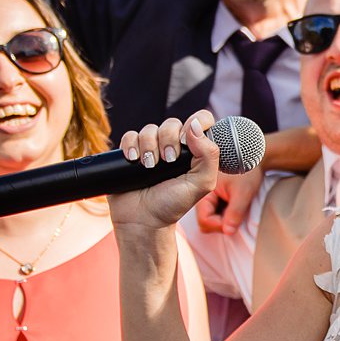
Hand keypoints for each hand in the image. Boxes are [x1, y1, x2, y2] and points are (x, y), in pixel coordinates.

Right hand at [108, 113, 222, 231]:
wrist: (143, 220)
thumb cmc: (174, 204)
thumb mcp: (202, 184)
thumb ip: (208, 156)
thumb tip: (195, 126)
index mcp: (194, 151)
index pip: (201, 120)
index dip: (195, 124)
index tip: (186, 142)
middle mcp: (173, 146)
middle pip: (172, 122)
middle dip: (169, 140)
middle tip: (168, 161)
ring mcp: (152, 148)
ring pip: (150, 128)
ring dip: (149, 146)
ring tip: (150, 166)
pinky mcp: (132, 152)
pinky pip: (130, 135)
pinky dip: (131, 145)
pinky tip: (134, 161)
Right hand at [196, 164, 266, 235]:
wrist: (252, 158)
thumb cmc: (248, 171)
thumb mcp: (243, 192)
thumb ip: (235, 212)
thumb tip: (227, 232)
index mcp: (203, 191)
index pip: (204, 221)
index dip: (218, 225)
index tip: (233, 219)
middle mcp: (201, 195)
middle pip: (205, 222)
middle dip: (220, 223)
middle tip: (235, 213)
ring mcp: (207, 198)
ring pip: (210, 219)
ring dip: (223, 218)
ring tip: (235, 205)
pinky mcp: (213, 199)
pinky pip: (216, 214)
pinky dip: (225, 214)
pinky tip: (234, 204)